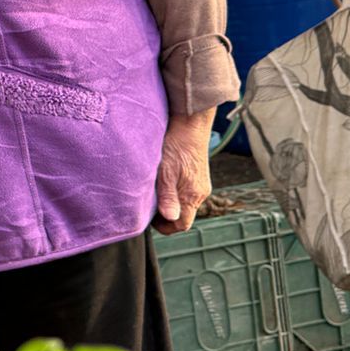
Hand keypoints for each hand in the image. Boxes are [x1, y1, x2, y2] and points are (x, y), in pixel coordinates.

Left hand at [154, 109, 216, 234]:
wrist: (190, 123)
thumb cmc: (176, 145)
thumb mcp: (166, 172)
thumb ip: (168, 196)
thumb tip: (170, 218)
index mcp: (193, 195)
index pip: (182, 224)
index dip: (165, 227)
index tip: (150, 220)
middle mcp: (200, 192)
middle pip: (183, 214)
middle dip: (166, 215)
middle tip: (148, 206)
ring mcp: (200, 183)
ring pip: (184, 201)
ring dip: (169, 201)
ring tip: (154, 191)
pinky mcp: (197, 174)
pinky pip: (185, 190)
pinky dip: (174, 190)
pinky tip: (162, 179)